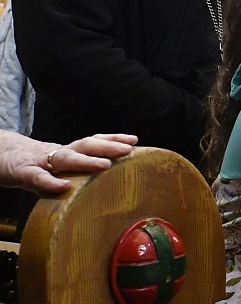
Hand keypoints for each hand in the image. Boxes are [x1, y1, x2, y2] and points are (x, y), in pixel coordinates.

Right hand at [0, 131, 136, 194]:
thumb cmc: (32, 166)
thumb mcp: (56, 169)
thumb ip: (76, 174)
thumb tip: (105, 185)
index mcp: (67, 151)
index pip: (93, 141)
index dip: (112, 138)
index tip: (134, 140)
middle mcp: (57, 152)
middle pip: (85, 144)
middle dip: (108, 146)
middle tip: (128, 149)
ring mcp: (40, 161)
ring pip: (65, 157)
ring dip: (86, 160)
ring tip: (105, 165)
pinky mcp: (22, 172)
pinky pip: (37, 177)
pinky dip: (50, 181)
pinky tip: (63, 186)